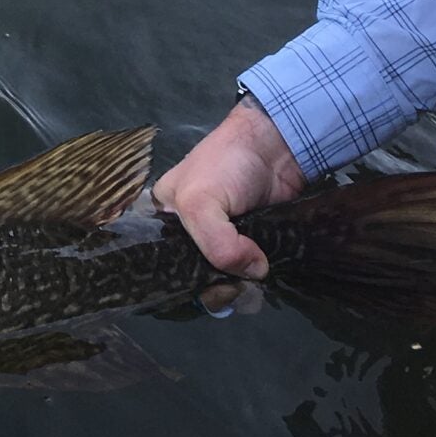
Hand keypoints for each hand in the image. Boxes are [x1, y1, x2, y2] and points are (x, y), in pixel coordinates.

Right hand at [149, 98, 305, 277]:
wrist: (273, 146)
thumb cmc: (224, 165)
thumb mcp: (200, 203)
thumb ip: (217, 246)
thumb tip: (255, 272)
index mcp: (164, 222)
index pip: (162, 267)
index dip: (179, 284)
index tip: (202, 288)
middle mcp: (189, 236)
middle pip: (193, 280)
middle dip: (212, 290)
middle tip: (230, 287)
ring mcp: (222, 243)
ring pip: (222, 282)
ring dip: (236, 290)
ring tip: (247, 287)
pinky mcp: (251, 247)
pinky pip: (247, 275)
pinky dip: (254, 282)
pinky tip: (257, 284)